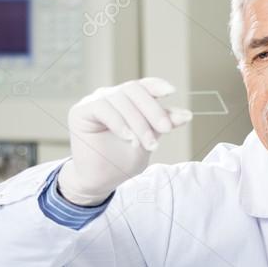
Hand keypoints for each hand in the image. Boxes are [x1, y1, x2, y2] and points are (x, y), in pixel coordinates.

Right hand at [57, 77, 192, 205]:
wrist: (100, 181)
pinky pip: (103, 108)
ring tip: (145, 145)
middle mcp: (110, 96)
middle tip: (166, 130)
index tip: (172, 92)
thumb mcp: (150, 141)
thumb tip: (187, 114)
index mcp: (127, 100)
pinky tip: (128, 138)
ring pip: (121, 99)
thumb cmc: (123, 161)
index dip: (157, 85)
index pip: (143, 86)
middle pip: (134, 90)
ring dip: (138, 122)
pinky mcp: (81, 111)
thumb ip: (164, 125)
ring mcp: (95, 102)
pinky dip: (119, 123)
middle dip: (153, 110)